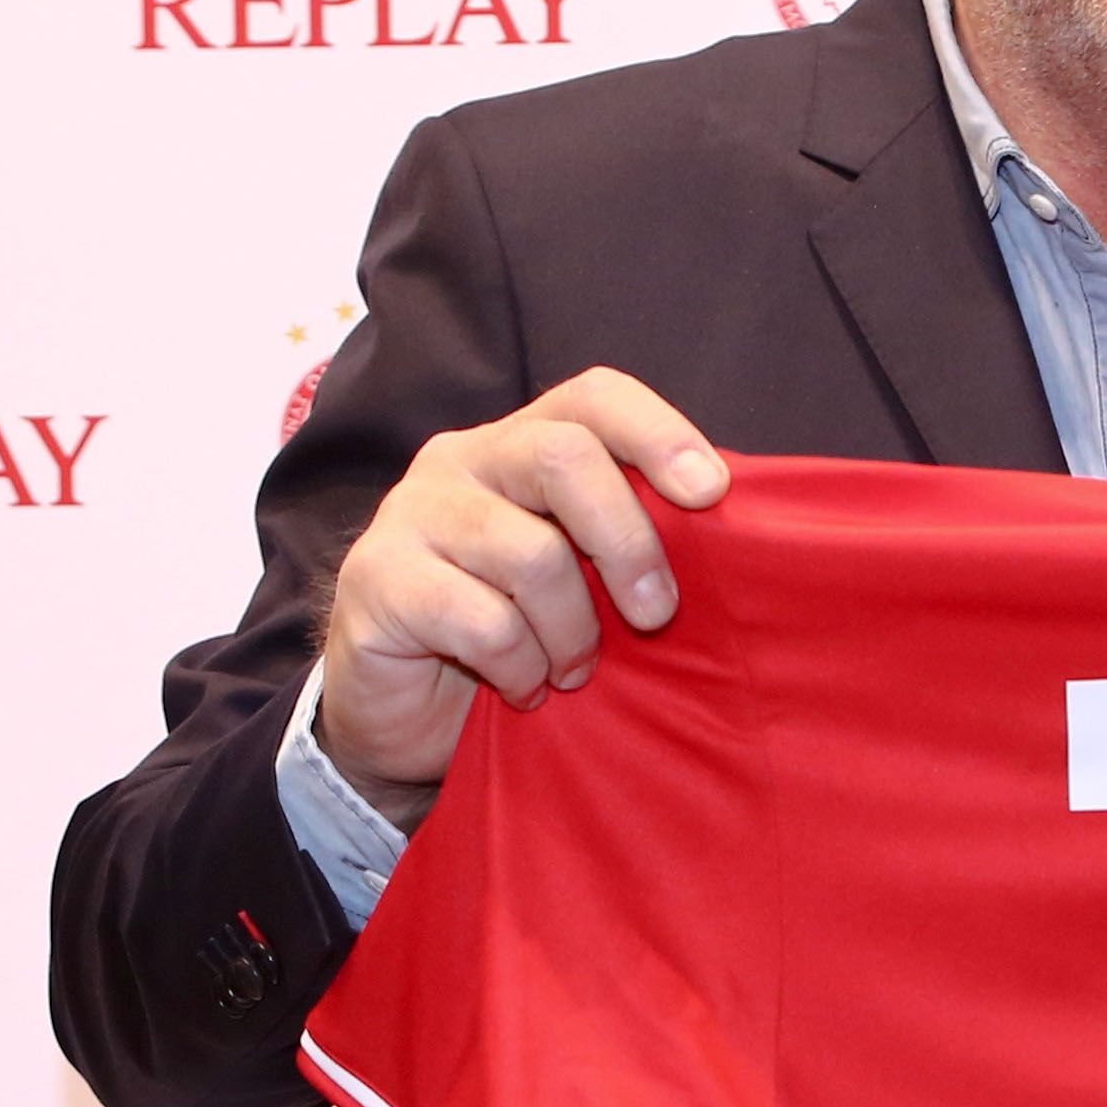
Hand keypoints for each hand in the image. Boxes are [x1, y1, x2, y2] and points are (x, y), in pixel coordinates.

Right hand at [315, 369, 730, 818]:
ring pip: (530, 554)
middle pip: (562, 457)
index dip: (659, 433)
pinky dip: (520, 668)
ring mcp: (411, 514)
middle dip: (629, 543)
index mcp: (521, 444)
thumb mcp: (582, 579)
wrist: (401, 709)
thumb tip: (729, 536)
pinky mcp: (377, 581)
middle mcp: (462, 460)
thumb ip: (628, 541)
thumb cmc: (514, 636)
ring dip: (571, 631)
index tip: (712, 492)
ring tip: (571, 671)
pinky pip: (483, 622)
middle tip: (654, 616)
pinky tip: (521, 686)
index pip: (594, 397)